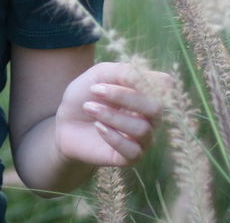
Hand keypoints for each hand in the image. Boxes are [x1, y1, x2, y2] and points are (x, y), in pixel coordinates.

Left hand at [54, 61, 173, 166]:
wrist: (65, 123)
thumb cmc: (85, 95)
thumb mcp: (99, 75)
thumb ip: (122, 71)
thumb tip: (143, 79)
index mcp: (146, 93)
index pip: (164, 84)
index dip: (145, 78)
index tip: (118, 75)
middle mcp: (150, 117)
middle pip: (156, 108)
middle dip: (124, 96)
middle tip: (95, 90)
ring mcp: (143, 139)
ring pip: (142, 130)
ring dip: (112, 116)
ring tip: (89, 108)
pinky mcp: (130, 158)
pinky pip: (134, 151)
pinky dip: (113, 137)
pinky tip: (98, 127)